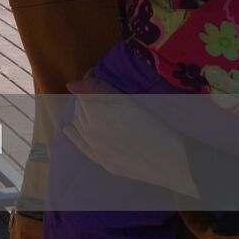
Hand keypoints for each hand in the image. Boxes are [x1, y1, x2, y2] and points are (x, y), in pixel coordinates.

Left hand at [64, 73, 198, 197]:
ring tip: (90, 106)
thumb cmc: (151, 125)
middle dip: (85, 98)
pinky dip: (74, 136)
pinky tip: (68, 130)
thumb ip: (97, 90)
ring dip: (82, 114)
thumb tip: (71, 85)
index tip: (96, 75)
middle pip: (80, 109)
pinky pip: (82, 147)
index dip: (89, 82)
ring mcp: (94, 149)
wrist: (169, 159)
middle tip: (97, 91)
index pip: (83, 93)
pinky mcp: (103, 163)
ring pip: (80, 126)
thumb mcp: (126, 100)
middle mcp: (88, 131)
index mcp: (92, 114)